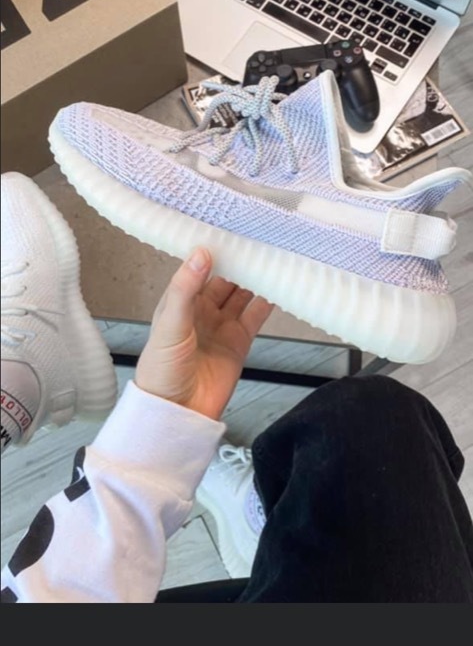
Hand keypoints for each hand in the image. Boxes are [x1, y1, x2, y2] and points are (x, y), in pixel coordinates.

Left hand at [135, 247, 273, 420]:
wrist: (177, 414)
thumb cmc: (161, 371)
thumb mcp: (170, 325)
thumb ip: (186, 289)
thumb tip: (201, 253)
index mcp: (180, 302)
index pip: (199, 268)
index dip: (214, 251)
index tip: (231, 231)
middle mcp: (202, 311)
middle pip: (225, 279)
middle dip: (239, 262)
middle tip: (258, 240)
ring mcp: (222, 326)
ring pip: (242, 294)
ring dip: (255, 279)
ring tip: (272, 258)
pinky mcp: (239, 342)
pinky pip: (255, 316)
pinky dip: (267, 302)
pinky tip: (277, 287)